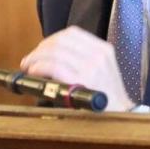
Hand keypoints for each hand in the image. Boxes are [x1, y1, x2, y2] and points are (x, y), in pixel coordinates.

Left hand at [20, 26, 134, 111]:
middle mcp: (98, 55)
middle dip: (41, 49)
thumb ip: (83, 58)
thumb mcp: (103, 69)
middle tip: (30, 59)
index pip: (72, 33)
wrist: (121, 115)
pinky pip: (55, 67)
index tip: (42, 48)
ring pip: (55, 52)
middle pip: (61, 41)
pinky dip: (40, 67)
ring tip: (28, 66)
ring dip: (36, 58)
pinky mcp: (82, 81)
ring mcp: (91, 68)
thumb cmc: (107, 96)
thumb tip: (52, 54)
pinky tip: (34, 71)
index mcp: (103, 49)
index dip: (52, 39)